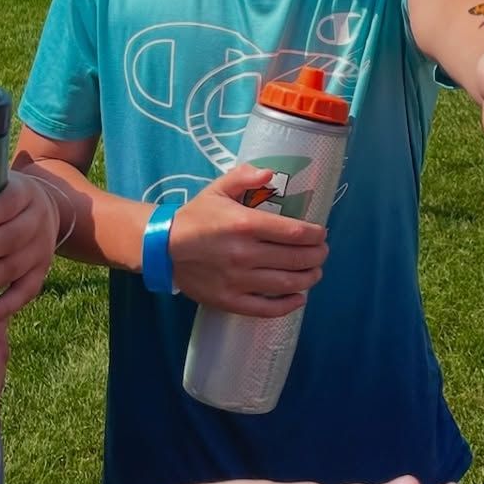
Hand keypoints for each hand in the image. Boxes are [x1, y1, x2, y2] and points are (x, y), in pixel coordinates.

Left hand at [0, 173, 60, 319]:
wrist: (48, 208)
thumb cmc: (0, 197)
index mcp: (23, 194)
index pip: (2, 206)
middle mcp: (37, 222)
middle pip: (6, 239)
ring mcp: (41, 250)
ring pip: (11, 268)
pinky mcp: (41, 273)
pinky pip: (24, 294)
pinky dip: (4, 306)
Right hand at [169, 166, 327, 316]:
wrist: (162, 247)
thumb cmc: (196, 216)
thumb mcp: (218, 189)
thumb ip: (245, 177)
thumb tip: (270, 174)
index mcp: (245, 224)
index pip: (295, 232)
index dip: (316, 234)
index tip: (321, 233)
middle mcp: (245, 254)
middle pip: (296, 258)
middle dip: (317, 255)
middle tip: (322, 252)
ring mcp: (238, 280)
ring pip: (286, 284)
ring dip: (309, 279)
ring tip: (315, 272)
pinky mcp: (229, 300)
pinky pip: (266, 309)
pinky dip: (288, 306)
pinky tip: (299, 298)